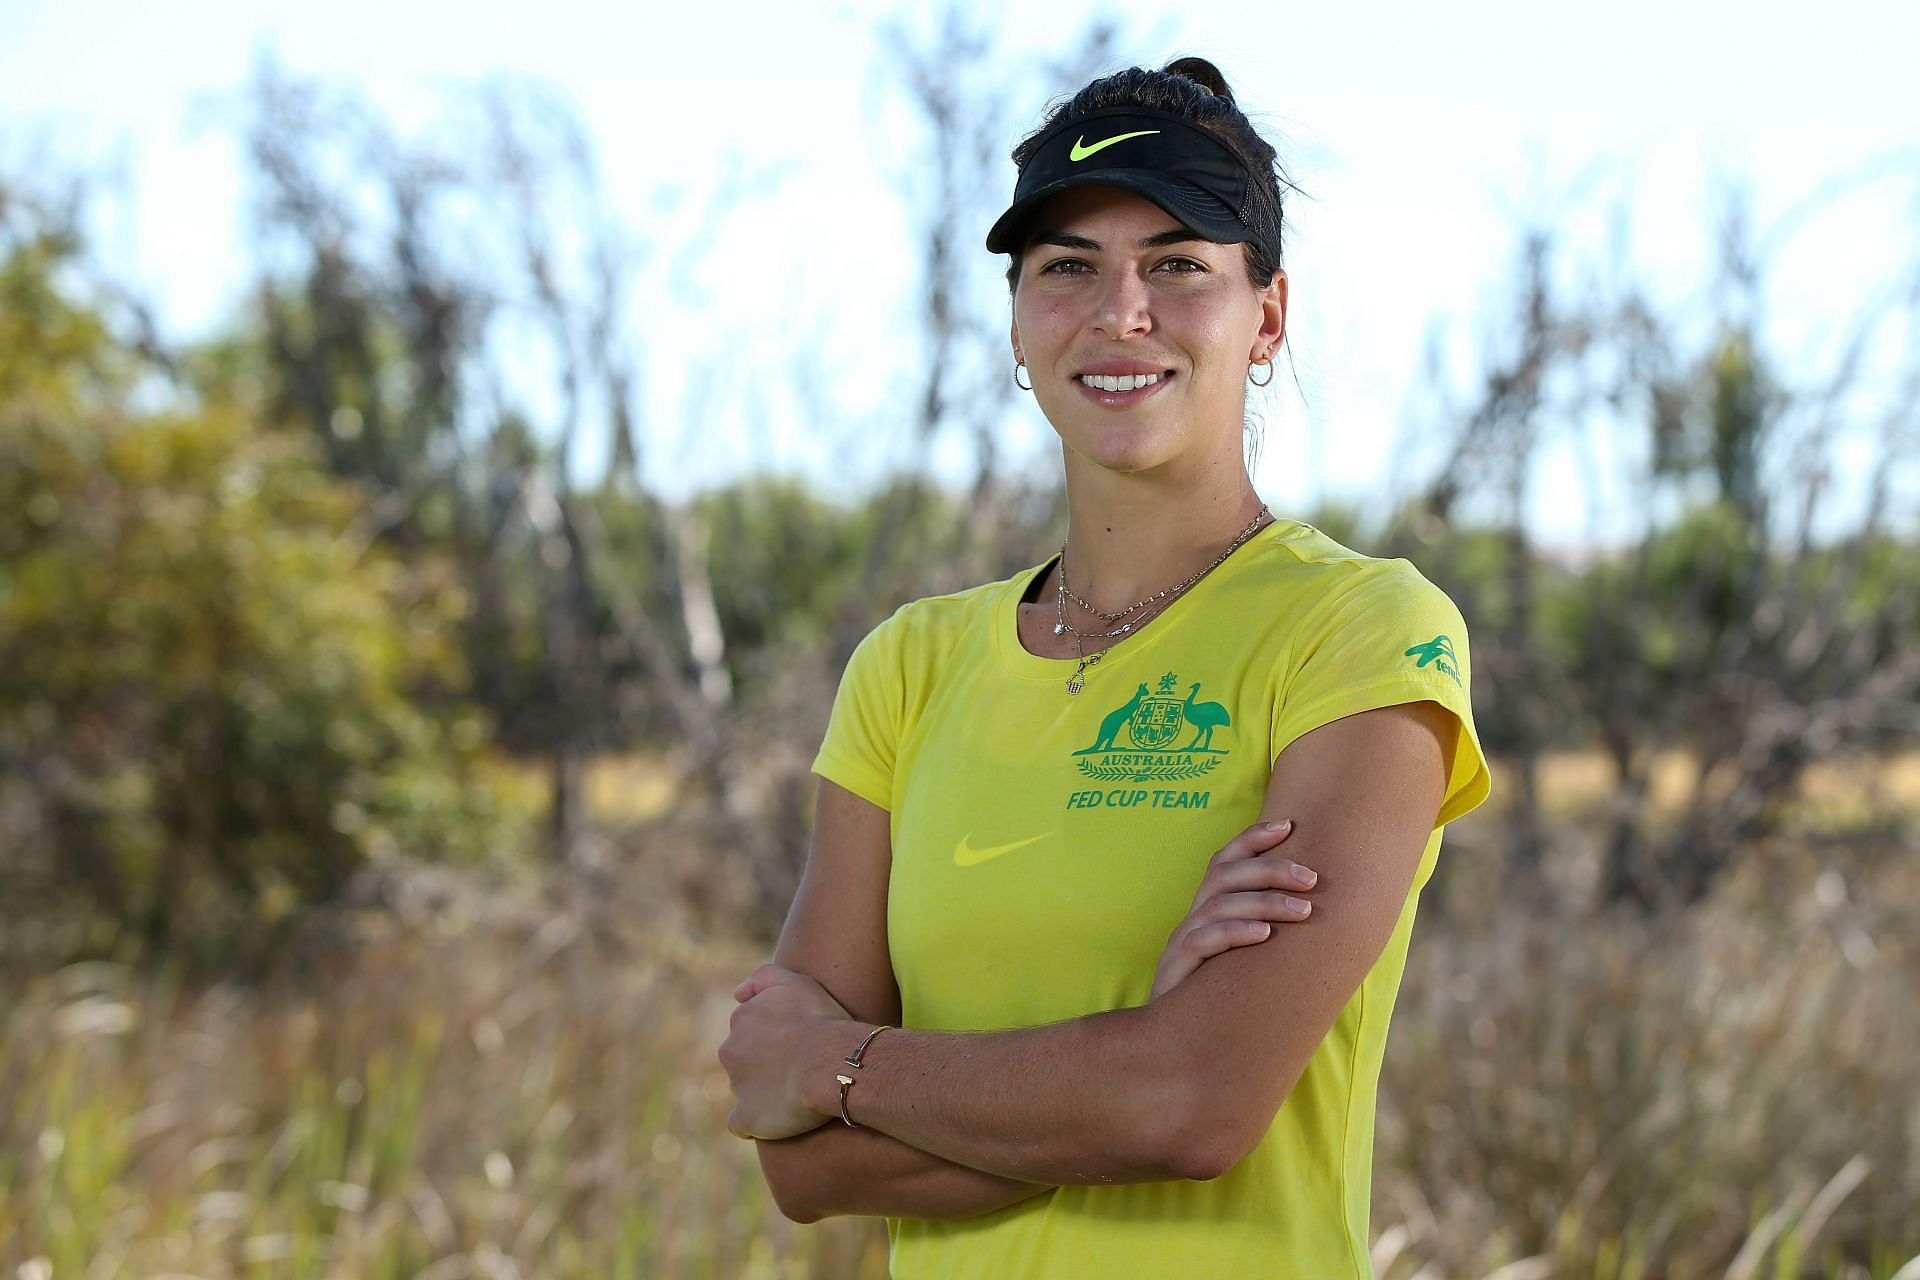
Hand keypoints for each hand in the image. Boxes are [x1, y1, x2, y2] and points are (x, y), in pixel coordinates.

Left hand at [720, 963, 857, 1140]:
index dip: (775, 1036)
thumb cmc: (820, 1020)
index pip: (751, 1028)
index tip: (798, 1041)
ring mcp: (737, 1087)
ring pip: (745, 1088)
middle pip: (743, 1058)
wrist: (830, 1063)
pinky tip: (775, 1119)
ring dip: (764, 1089)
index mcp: (741, 1019)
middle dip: (764, 1062)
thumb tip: (737, 994)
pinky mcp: (748, 1118)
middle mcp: (730, 1051)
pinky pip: (741, 1124)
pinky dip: (754, 1122)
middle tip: (798, 1067)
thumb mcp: (795, 981)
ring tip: (796, 1093)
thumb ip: (763, 978)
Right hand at [1152, 819, 1316, 998]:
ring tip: (1303, 911)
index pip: (1224, 860)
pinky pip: (1204, 941)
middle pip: (1224, 875)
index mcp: (1207, 909)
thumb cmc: (1219, 996)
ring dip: (1264, 902)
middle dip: (1271, 869)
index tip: (1288, 825)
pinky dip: (1235, 933)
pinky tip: (1264, 936)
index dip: (1251, 838)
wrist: (1173, 1041)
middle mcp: (1193, 918)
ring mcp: (1182, 942)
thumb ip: (1266, 932)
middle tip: (1311, 878)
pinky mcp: (1176, 969)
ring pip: (1218, 905)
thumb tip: (1319, 912)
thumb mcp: (1243, 958)